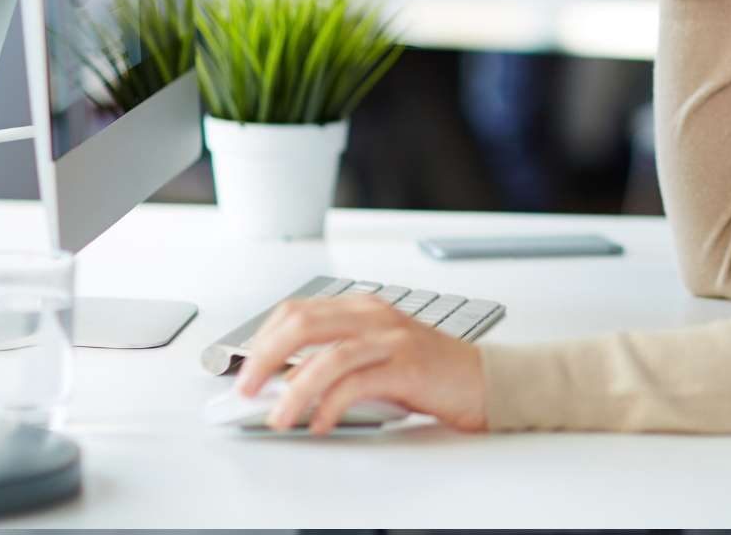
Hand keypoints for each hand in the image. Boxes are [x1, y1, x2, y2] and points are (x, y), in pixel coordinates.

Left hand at [234, 295, 487, 435]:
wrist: (485, 379)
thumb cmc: (431, 371)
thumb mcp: (378, 354)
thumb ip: (337, 360)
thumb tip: (283, 383)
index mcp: (364, 308)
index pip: (297, 311)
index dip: (263, 340)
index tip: (244, 370)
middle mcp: (375, 316)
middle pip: (303, 325)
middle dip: (264, 358)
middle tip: (246, 389)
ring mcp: (392, 339)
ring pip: (327, 356)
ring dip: (293, 390)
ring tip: (279, 417)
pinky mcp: (407, 366)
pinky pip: (356, 383)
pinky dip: (330, 405)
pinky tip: (320, 422)